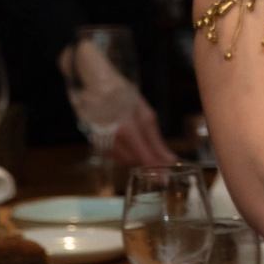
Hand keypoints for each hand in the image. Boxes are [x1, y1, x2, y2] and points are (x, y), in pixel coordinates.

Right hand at [60, 40, 176, 170]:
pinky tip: (127, 142)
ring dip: (135, 158)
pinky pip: (114, 156)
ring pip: (124, 161)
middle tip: (159, 160)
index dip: (157, 171)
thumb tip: (170, 159)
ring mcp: (102, 143)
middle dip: (147, 163)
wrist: (93, 83)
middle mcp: (113, 140)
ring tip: (142, 145)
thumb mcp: (145, 113)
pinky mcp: (95, 144)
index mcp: (128, 130)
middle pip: (135, 163)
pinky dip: (123, 153)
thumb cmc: (122, 94)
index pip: (145, 159)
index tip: (166, 180)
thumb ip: (156, 140)